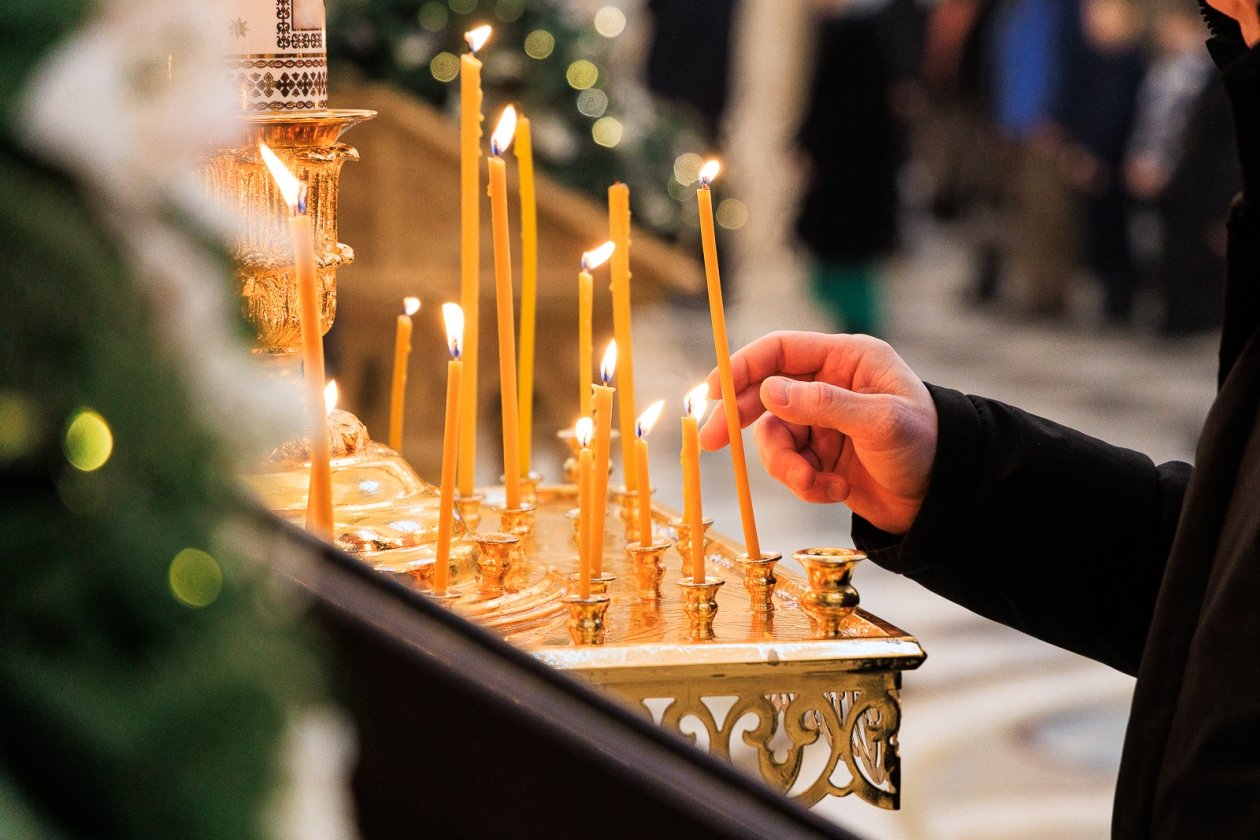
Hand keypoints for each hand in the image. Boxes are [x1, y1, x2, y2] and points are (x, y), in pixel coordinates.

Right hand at [699, 331, 937, 533]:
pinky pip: (790, 466)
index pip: (780, 351)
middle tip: (711, 442)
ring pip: (774, 438)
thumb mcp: (879, 422)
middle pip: (764, 392)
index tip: (713, 392)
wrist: (944, 500)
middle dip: (739, 420)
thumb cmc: (926, 447)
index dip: (742, 367)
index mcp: (846, 359)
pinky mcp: (820, 454)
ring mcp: (822, 421)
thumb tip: (769, 391)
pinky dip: (806, 483)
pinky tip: (835, 489)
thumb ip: (824, 404)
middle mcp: (829, 385)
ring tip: (815, 482)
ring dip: (787, 466)